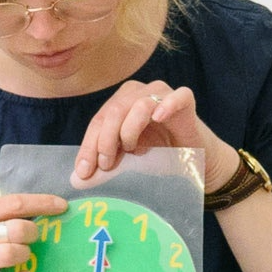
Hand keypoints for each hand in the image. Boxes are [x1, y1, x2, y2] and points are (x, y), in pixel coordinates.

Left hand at [75, 80, 237, 188]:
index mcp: (120, 102)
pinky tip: (159, 118)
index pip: (99, 120)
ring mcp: (162, 93)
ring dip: (131, 130)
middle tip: (107, 165)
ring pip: (139, 105)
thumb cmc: (159, 157)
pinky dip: (167, 106)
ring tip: (134, 150)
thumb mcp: (127, 162)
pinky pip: (177, 97)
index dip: (89, 146)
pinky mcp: (185, 100)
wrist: (194, 161)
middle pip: (115, 110)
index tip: (84, 172)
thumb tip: (77, 179)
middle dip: (106, 140)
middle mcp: (138, 93)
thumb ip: (105, 166)